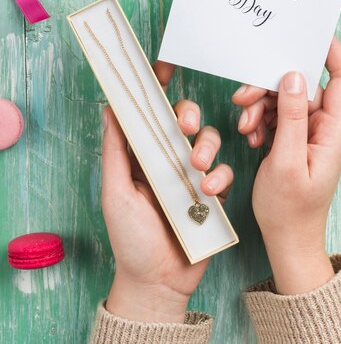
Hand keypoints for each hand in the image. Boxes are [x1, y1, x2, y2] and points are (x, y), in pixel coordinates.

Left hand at [103, 61, 232, 322]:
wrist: (157, 281)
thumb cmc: (130, 238)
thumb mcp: (116, 191)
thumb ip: (116, 150)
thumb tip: (110, 109)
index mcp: (143, 154)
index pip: (150, 113)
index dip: (157, 88)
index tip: (164, 65)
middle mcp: (168, 159)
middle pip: (185, 120)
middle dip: (189, 114)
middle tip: (187, 125)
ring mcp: (193, 176)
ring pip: (210, 141)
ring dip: (206, 146)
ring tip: (196, 167)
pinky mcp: (214, 194)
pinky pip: (225, 172)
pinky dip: (220, 176)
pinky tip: (208, 191)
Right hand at [251, 38, 340, 293]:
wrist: (287, 239)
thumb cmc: (289, 208)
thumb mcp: (285, 160)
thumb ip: (291, 116)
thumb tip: (293, 76)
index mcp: (334, 131)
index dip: (331, 52)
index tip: (308, 34)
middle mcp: (326, 127)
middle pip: (303, 86)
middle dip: (270, 86)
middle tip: (242, 97)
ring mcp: (311, 133)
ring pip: (286, 99)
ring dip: (260, 106)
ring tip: (244, 126)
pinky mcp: (296, 139)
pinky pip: (278, 115)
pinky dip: (261, 119)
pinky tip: (250, 135)